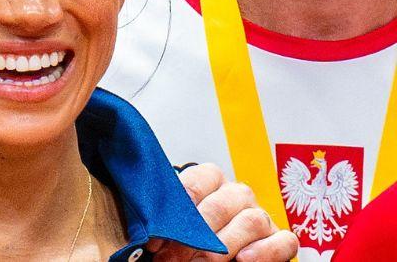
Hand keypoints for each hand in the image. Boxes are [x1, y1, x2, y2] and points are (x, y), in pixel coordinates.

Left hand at [149, 163, 297, 260]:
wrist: (207, 253)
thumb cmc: (189, 237)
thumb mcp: (176, 224)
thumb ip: (169, 220)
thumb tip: (151, 232)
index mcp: (210, 181)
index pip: (198, 180)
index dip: (177, 209)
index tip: (155, 236)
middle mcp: (237, 194)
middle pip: (221, 205)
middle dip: (195, 236)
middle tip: (171, 257)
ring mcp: (261, 215)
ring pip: (252, 220)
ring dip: (223, 246)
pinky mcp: (280, 238)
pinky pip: (283, 240)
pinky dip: (264, 251)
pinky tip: (242, 260)